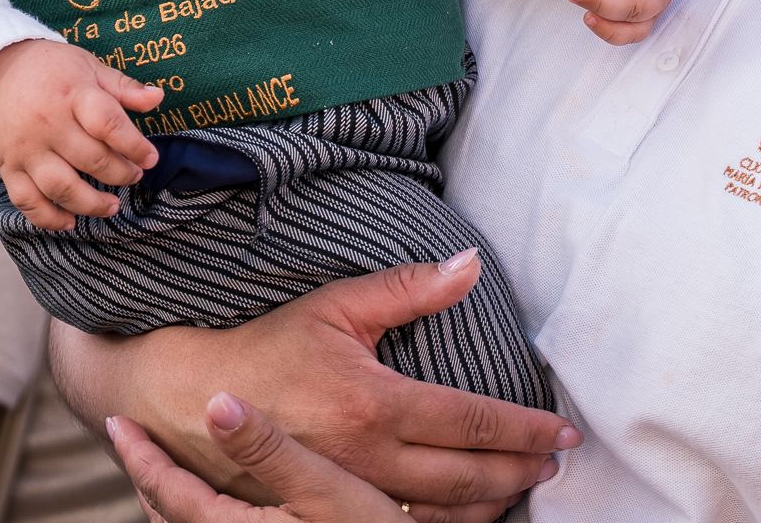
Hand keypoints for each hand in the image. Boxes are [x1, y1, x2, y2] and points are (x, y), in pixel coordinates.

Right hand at [0, 39, 162, 229]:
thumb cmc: (49, 70)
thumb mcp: (88, 66)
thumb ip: (123, 86)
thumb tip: (158, 97)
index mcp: (71, 94)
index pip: (107, 124)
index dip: (134, 145)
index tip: (150, 158)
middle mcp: (47, 124)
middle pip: (90, 159)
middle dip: (120, 174)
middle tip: (134, 176)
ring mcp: (25, 150)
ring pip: (60, 187)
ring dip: (90, 204)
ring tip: (112, 206)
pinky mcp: (8, 168)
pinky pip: (27, 201)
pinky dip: (49, 218)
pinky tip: (70, 221)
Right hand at [58, 253, 574, 522]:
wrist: (197, 400)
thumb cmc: (270, 347)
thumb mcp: (336, 306)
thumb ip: (409, 288)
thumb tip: (472, 263)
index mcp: (373, 403)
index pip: (471, 421)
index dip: (524, 430)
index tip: (563, 433)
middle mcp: (366, 455)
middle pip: (466, 476)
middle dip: (519, 472)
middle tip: (556, 464)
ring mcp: (348, 491)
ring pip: (440, 514)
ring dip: (491, 503)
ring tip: (524, 489)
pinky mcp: (330, 512)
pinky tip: (468, 514)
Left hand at [113, 394, 415, 522]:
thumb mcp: (325, 488)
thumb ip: (269, 448)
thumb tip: (216, 403)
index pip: (168, 490)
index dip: (140, 455)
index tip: (117, 422)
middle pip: (169, 515)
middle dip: (149, 478)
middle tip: (132, 442)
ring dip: (171, 499)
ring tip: (165, 471)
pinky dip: (198, 515)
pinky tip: (221, 503)